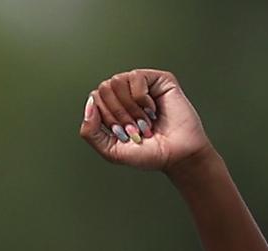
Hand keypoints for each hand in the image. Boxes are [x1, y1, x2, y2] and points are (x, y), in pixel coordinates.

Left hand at [78, 68, 211, 173]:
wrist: (177, 156)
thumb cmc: (149, 154)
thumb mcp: (110, 150)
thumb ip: (90, 132)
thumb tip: (90, 104)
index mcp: (112, 108)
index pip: (94, 99)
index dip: (106, 118)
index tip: (123, 133)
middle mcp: (125, 94)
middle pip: (103, 89)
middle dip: (118, 114)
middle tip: (135, 128)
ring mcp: (141, 85)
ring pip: (116, 81)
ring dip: (130, 108)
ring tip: (144, 121)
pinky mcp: (158, 79)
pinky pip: (136, 77)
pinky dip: (142, 99)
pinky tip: (153, 109)